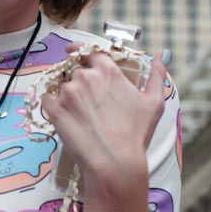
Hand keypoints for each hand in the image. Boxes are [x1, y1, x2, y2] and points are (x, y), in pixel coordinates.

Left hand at [42, 47, 170, 179]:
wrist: (114, 162)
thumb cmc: (136, 134)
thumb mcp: (154, 102)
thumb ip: (157, 74)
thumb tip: (163, 54)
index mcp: (107, 70)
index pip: (88, 49)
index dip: (80, 50)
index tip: (73, 52)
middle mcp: (85, 76)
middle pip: (74, 69)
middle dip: (77, 79)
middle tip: (86, 99)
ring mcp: (67, 92)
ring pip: (60, 84)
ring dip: (66, 94)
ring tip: (79, 114)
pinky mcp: (54, 109)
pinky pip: (47, 99)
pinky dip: (52, 105)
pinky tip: (65, 117)